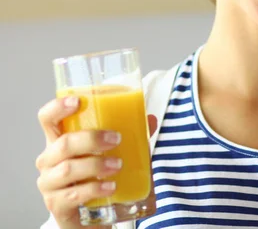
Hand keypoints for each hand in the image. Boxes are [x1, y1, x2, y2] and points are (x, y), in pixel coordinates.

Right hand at [35, 96, 157, 228]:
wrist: (91, 215)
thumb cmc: (96, 177)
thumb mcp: (112, 153)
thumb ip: (129, 137)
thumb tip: (150, 119)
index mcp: (59, 141)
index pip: (48, 119)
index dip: (58, 107)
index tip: (78, 101)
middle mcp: (49, 161)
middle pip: (62, 144)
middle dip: (91, 139)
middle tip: (116, 139)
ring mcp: (50, 184)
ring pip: (67, 169)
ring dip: (95, 164)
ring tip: (118, 165)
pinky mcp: (57, 205)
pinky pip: (73, 195)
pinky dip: (94, 188)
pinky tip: (111, 186)